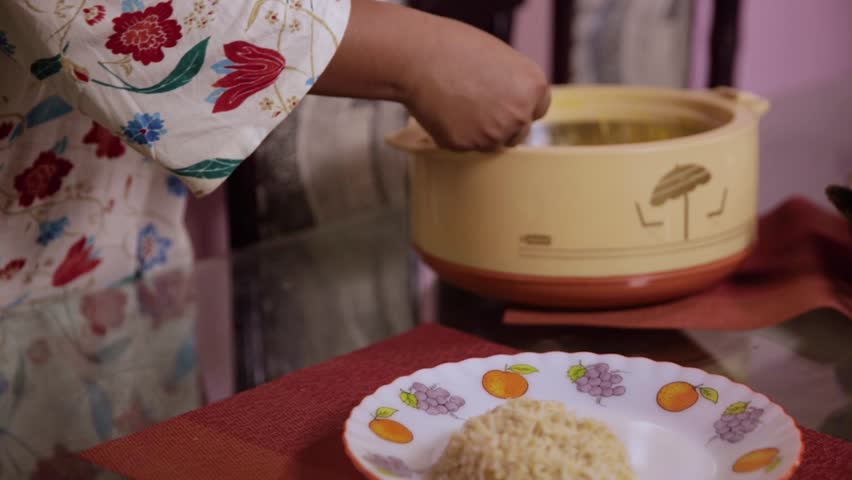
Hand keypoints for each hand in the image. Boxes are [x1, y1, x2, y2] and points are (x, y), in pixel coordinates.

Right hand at [313, 0, 549, 150]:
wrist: (419, 58)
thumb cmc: (455, 48)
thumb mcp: (499, 59)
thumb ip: (513, 85)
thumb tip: (513, 104)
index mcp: (533, 88)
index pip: (537, 111)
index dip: (518, 107)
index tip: (503, 103)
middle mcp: (519, 115)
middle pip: (517, 133)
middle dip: (501, 125)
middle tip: (476, 105)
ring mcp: (493, 134)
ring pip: (490, 143)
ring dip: (478, 132)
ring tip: (457, 104)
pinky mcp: (467, 146)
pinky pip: (465, 146)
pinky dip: (456, 134)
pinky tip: (445, 111)